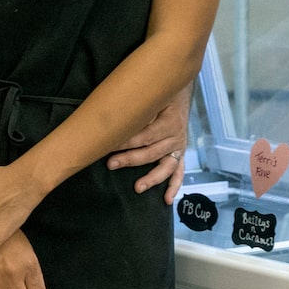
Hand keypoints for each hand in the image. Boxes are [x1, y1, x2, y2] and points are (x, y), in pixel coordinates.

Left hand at [105, 85, 189, 201]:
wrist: (178, 89)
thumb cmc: (161, 92)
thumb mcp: (154, 96)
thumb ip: (141, 108)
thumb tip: (118, 118)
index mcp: (169, 122)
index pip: (145, 136)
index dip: (127, 142)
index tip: (109, 145)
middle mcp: (176, 136)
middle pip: (151, 152)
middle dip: (130, 159)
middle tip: (111, 163)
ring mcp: (179, 146)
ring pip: (165, 166)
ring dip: (151, 178)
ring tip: (137, 187)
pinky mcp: (180, 152)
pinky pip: (179, 172)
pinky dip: (174, 186)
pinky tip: (167, 199)